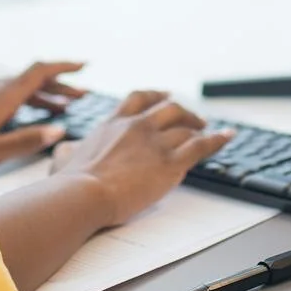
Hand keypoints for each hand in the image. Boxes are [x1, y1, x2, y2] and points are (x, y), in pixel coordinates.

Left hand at [0, 61, 87, 177]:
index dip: (65, 67)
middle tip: (82, 95)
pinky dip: (26, 99)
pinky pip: (7, 92)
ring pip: (20, 87)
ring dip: (44, 94)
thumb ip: (25, 142)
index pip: (39, 72)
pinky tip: (28, 114)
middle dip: (60, 85)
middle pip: (33, 79)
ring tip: (63, 106)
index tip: (85, 66)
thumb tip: (58, 130)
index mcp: (0, 97)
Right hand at [52, 91, 233, 226]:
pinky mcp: (170, 162)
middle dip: (183, 112)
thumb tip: (63, 152)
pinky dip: (218, 139)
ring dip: (201, 128)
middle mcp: (137, 126)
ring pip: (187, 127)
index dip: (155, 96)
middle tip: (193, 118)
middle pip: (169, 108)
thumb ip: (67, 152)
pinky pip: (202, 145)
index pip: (139, 99)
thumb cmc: (71, 184)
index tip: (163, 96)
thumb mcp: (64, 159)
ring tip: (209, 131)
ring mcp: (155, 142)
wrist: (83, 194)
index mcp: (113, 124)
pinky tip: (227, 137)